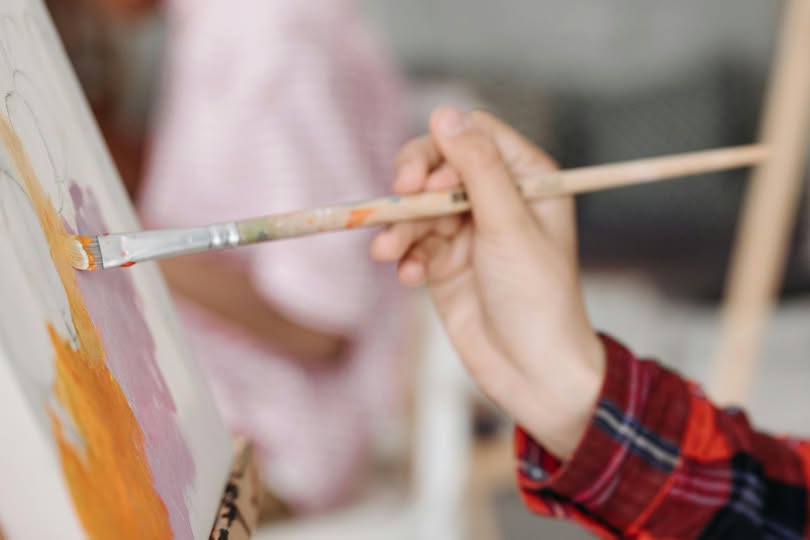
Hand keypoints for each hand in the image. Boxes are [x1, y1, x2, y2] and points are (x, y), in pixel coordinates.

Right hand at [372, 107, 604, 457]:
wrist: (533, 371)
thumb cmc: (538, 297)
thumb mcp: (510, 226)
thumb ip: (477, 169)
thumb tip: (444, 113)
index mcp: (526, 178)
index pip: (474, 135)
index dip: (443, 148)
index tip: (426, 182)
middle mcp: (495, 198)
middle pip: (437, 165)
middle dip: (413, 184)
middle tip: (397, 200)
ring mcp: (467, 230)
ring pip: (418, 207)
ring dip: (400, 228)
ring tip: (389, 253)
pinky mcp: (445, 262)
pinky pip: (413, 244)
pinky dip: (405, 256)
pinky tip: (408, 277)